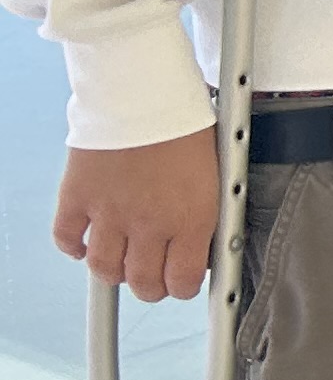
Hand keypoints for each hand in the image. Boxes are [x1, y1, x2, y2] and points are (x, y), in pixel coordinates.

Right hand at [55, 134, 219, 302]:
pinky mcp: (78, 197)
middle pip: (143, 283)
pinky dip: (74, 247)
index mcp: (191, 219)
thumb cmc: (187, 125)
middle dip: (150, 287)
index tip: (182, 281)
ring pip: (105, 269)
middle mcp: (150, 223)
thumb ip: (207, 214)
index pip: (183, 281)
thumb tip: (202, 245)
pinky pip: (67, 238)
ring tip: (122, 262)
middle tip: (153, 276)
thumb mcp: (218, 175)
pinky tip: (85, 243)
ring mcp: (109, 212)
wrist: (144, 92)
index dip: (183, 287)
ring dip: (114, 272)